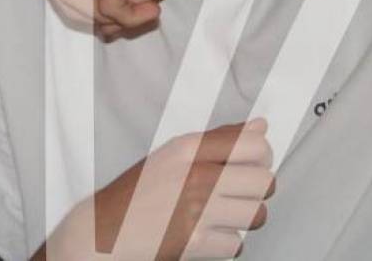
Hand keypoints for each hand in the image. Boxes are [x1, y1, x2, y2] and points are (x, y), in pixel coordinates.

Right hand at [44, 120, 273, 260]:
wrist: (106, 228)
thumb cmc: (141, 189)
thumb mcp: (174, 154)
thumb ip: (219, 140)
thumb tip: (261, 127)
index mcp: (188, 147)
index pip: (255, 146)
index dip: (262, 159)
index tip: (248, 166)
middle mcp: (195, 174)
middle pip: (265, 182)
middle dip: (257, 192)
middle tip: (236, 195)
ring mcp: (197, 210)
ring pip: (257, 215)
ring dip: (244, 219)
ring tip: (221, 216)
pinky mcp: (196, 243)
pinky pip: (237, 245)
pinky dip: (225, 244)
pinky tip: (206, 235)